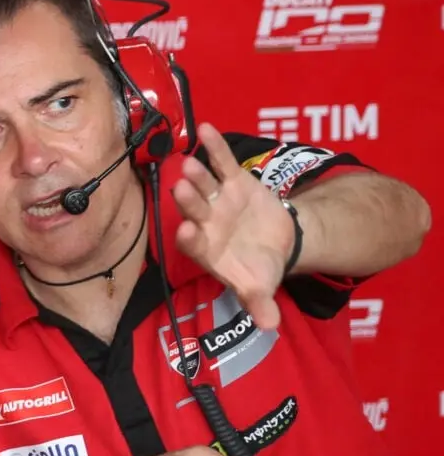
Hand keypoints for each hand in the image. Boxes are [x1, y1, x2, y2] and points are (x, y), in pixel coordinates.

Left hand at [172, 122, 297, 331]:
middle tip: (180, 189)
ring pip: (204, 185)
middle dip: (188, 201)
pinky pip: (221, 161)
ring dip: (198, 174)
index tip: (187, 232)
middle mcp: (206, 222)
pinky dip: (214, 146)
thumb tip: (270, 326)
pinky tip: (206, 129)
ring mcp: (217, 200)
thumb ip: (260, 303)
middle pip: (194, 210)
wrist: (276, 243)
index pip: (193, 243)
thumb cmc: (259, 268)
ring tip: (191, 162)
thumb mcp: (261, 287)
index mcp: (206, 250)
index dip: (190, 238)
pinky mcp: (233, 181)